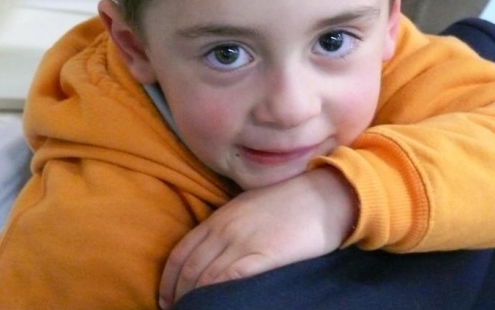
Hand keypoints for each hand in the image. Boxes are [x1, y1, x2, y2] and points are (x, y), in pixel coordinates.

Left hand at [158, 167, 357, 308]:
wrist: (326, 195)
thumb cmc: (292, 201)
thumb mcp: (251, 206)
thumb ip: (230, 225)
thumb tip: (215, 251)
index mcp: (221, 216)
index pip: (181, 252)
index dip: (169, 280)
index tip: (168, 298)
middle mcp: (225, 228)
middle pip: (189, 268)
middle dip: (179, 295)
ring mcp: (242, 241)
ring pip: (204, 278)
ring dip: (195, 299)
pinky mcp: (262, 255)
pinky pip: (227, 280)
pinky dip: (215, 296)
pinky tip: (215, 306)